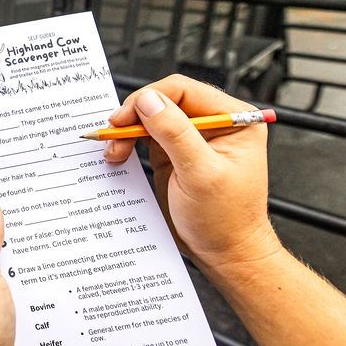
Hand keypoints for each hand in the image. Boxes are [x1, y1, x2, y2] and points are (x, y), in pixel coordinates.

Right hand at [104, 75, 281, 274]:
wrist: (226, 255)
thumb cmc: (226, 220)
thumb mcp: (201, 174)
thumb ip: (175, 133)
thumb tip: (148, 101)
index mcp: (233, 119)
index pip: (183, 90)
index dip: (149, 99)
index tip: (125, 118)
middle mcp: (213, 123)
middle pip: (163, 101)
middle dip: (134, 115)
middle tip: (113, 132)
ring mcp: (191, 138)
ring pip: (150, 118)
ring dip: (128, 130)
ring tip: (114, 150)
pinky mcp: (174, 154)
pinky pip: (146, 137)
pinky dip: (128, 143)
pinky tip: (118, 155)